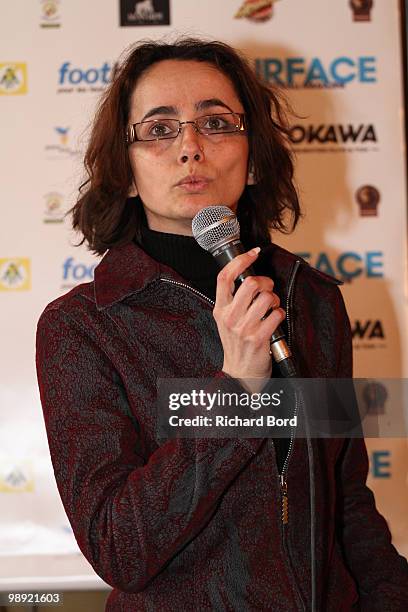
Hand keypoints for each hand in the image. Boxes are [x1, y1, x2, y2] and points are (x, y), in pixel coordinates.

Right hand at [213, 247, 285, 390]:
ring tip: (272, 308)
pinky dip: (280, 314)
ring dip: (275, 299)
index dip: (240, 260)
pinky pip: (276, 314)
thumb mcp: (226, 320)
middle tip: (267, 289)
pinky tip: (275, 320)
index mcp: (220, 309)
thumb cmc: (236, 344)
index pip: (225, 277)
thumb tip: (249, 275)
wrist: (239, 374)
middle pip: (250, 283)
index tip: (253, 253)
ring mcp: (244, 328)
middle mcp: (230, 317)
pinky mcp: (259, 338)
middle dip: (265, 282)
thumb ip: (233, 300)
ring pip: (267, 297)